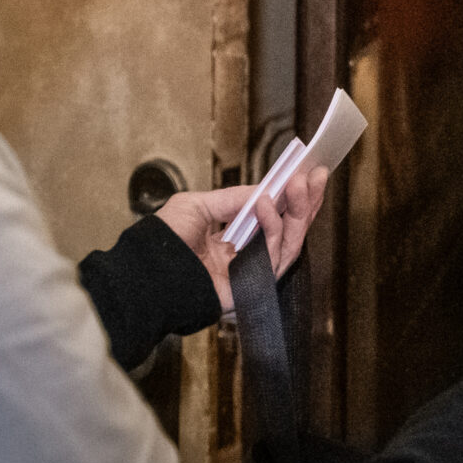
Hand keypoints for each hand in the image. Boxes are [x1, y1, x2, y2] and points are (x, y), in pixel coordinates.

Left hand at [155, 166, 328, 318]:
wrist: (145, 274)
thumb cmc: (162, 243)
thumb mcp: (197, 206)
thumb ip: (233, 198)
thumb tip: (266, 189)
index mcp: (232, 240)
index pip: (272, 219)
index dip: (291, 198)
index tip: (307, 174)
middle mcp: (245, 257)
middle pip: (287, 231)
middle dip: (305, 202)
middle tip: (316, 176)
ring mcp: (250, 274)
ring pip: (288, 243)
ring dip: (298, 211)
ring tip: (299, 184)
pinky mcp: (251, 287)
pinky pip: (273, 256)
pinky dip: (273, 227)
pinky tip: (267, 203)